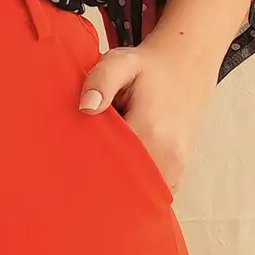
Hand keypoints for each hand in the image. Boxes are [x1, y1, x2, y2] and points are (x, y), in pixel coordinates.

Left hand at [76, 38, 205, 196]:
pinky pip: (149, 192)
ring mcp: (175, 168)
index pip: (108, 163)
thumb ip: (101, 81)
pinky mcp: (177, 174)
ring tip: (100, 165)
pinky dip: (132, 188)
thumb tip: (86, 107)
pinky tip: (119, 170)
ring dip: (115, 185)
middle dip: (97, 181)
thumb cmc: (148, 69)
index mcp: (150, 130)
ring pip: (136, 192)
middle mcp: (167, 155)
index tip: (70, 161)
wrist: (185, 70)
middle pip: (121, 183)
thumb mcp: (121, 63)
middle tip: (78, 167)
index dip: (85, 165)